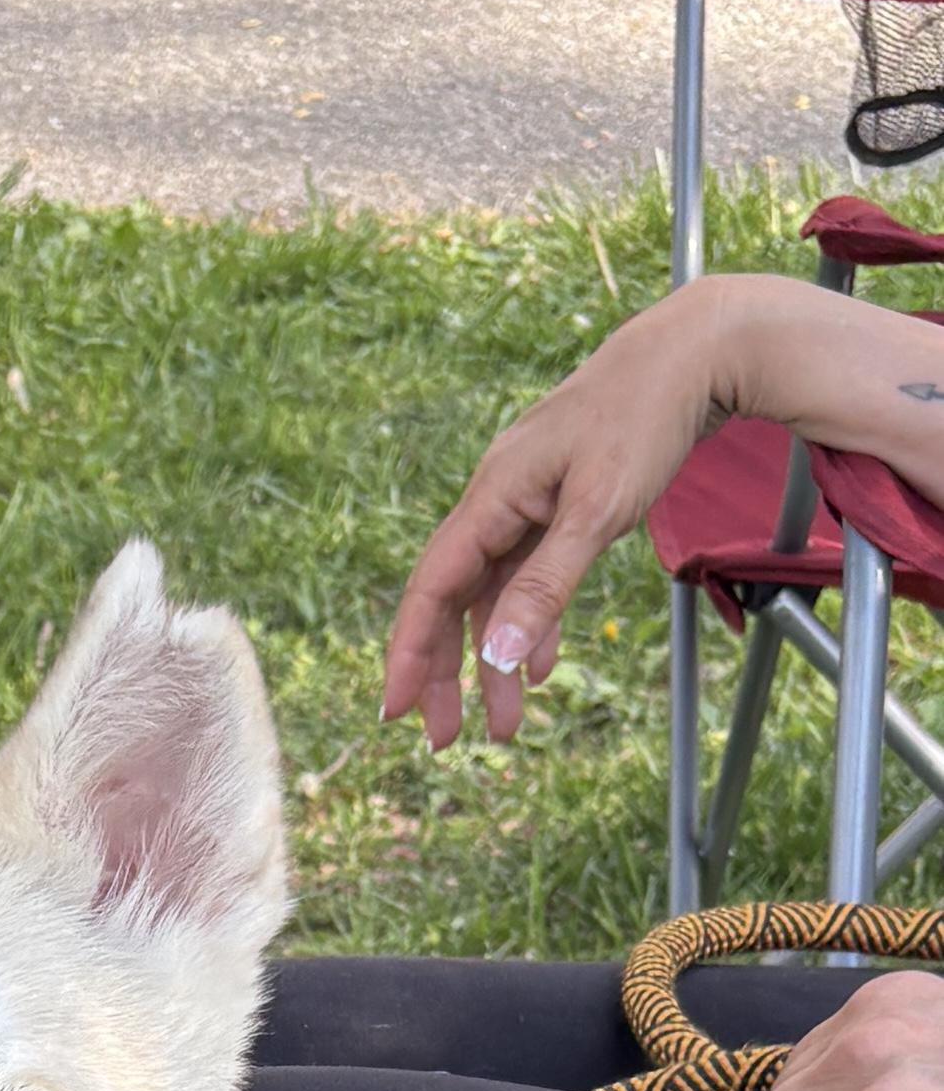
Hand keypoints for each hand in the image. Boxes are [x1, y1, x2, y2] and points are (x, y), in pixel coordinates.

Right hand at [382, 288, 739, 746]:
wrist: (695, 350)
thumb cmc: (646, 419)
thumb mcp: (598, 512)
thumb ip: (546, 586)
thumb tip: (499, 656)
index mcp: (493, 496)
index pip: (432, 587)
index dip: (409, 652)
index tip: (395, 710)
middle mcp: (497, 499)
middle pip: (454, 599)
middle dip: (447, 672)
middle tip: (447, 739)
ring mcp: (528, 500)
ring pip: (495, 594)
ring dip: (497, 658)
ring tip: (505, 724)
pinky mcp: (559, 501)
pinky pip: (531, 574)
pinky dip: (534, 622)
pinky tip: (543, 665)